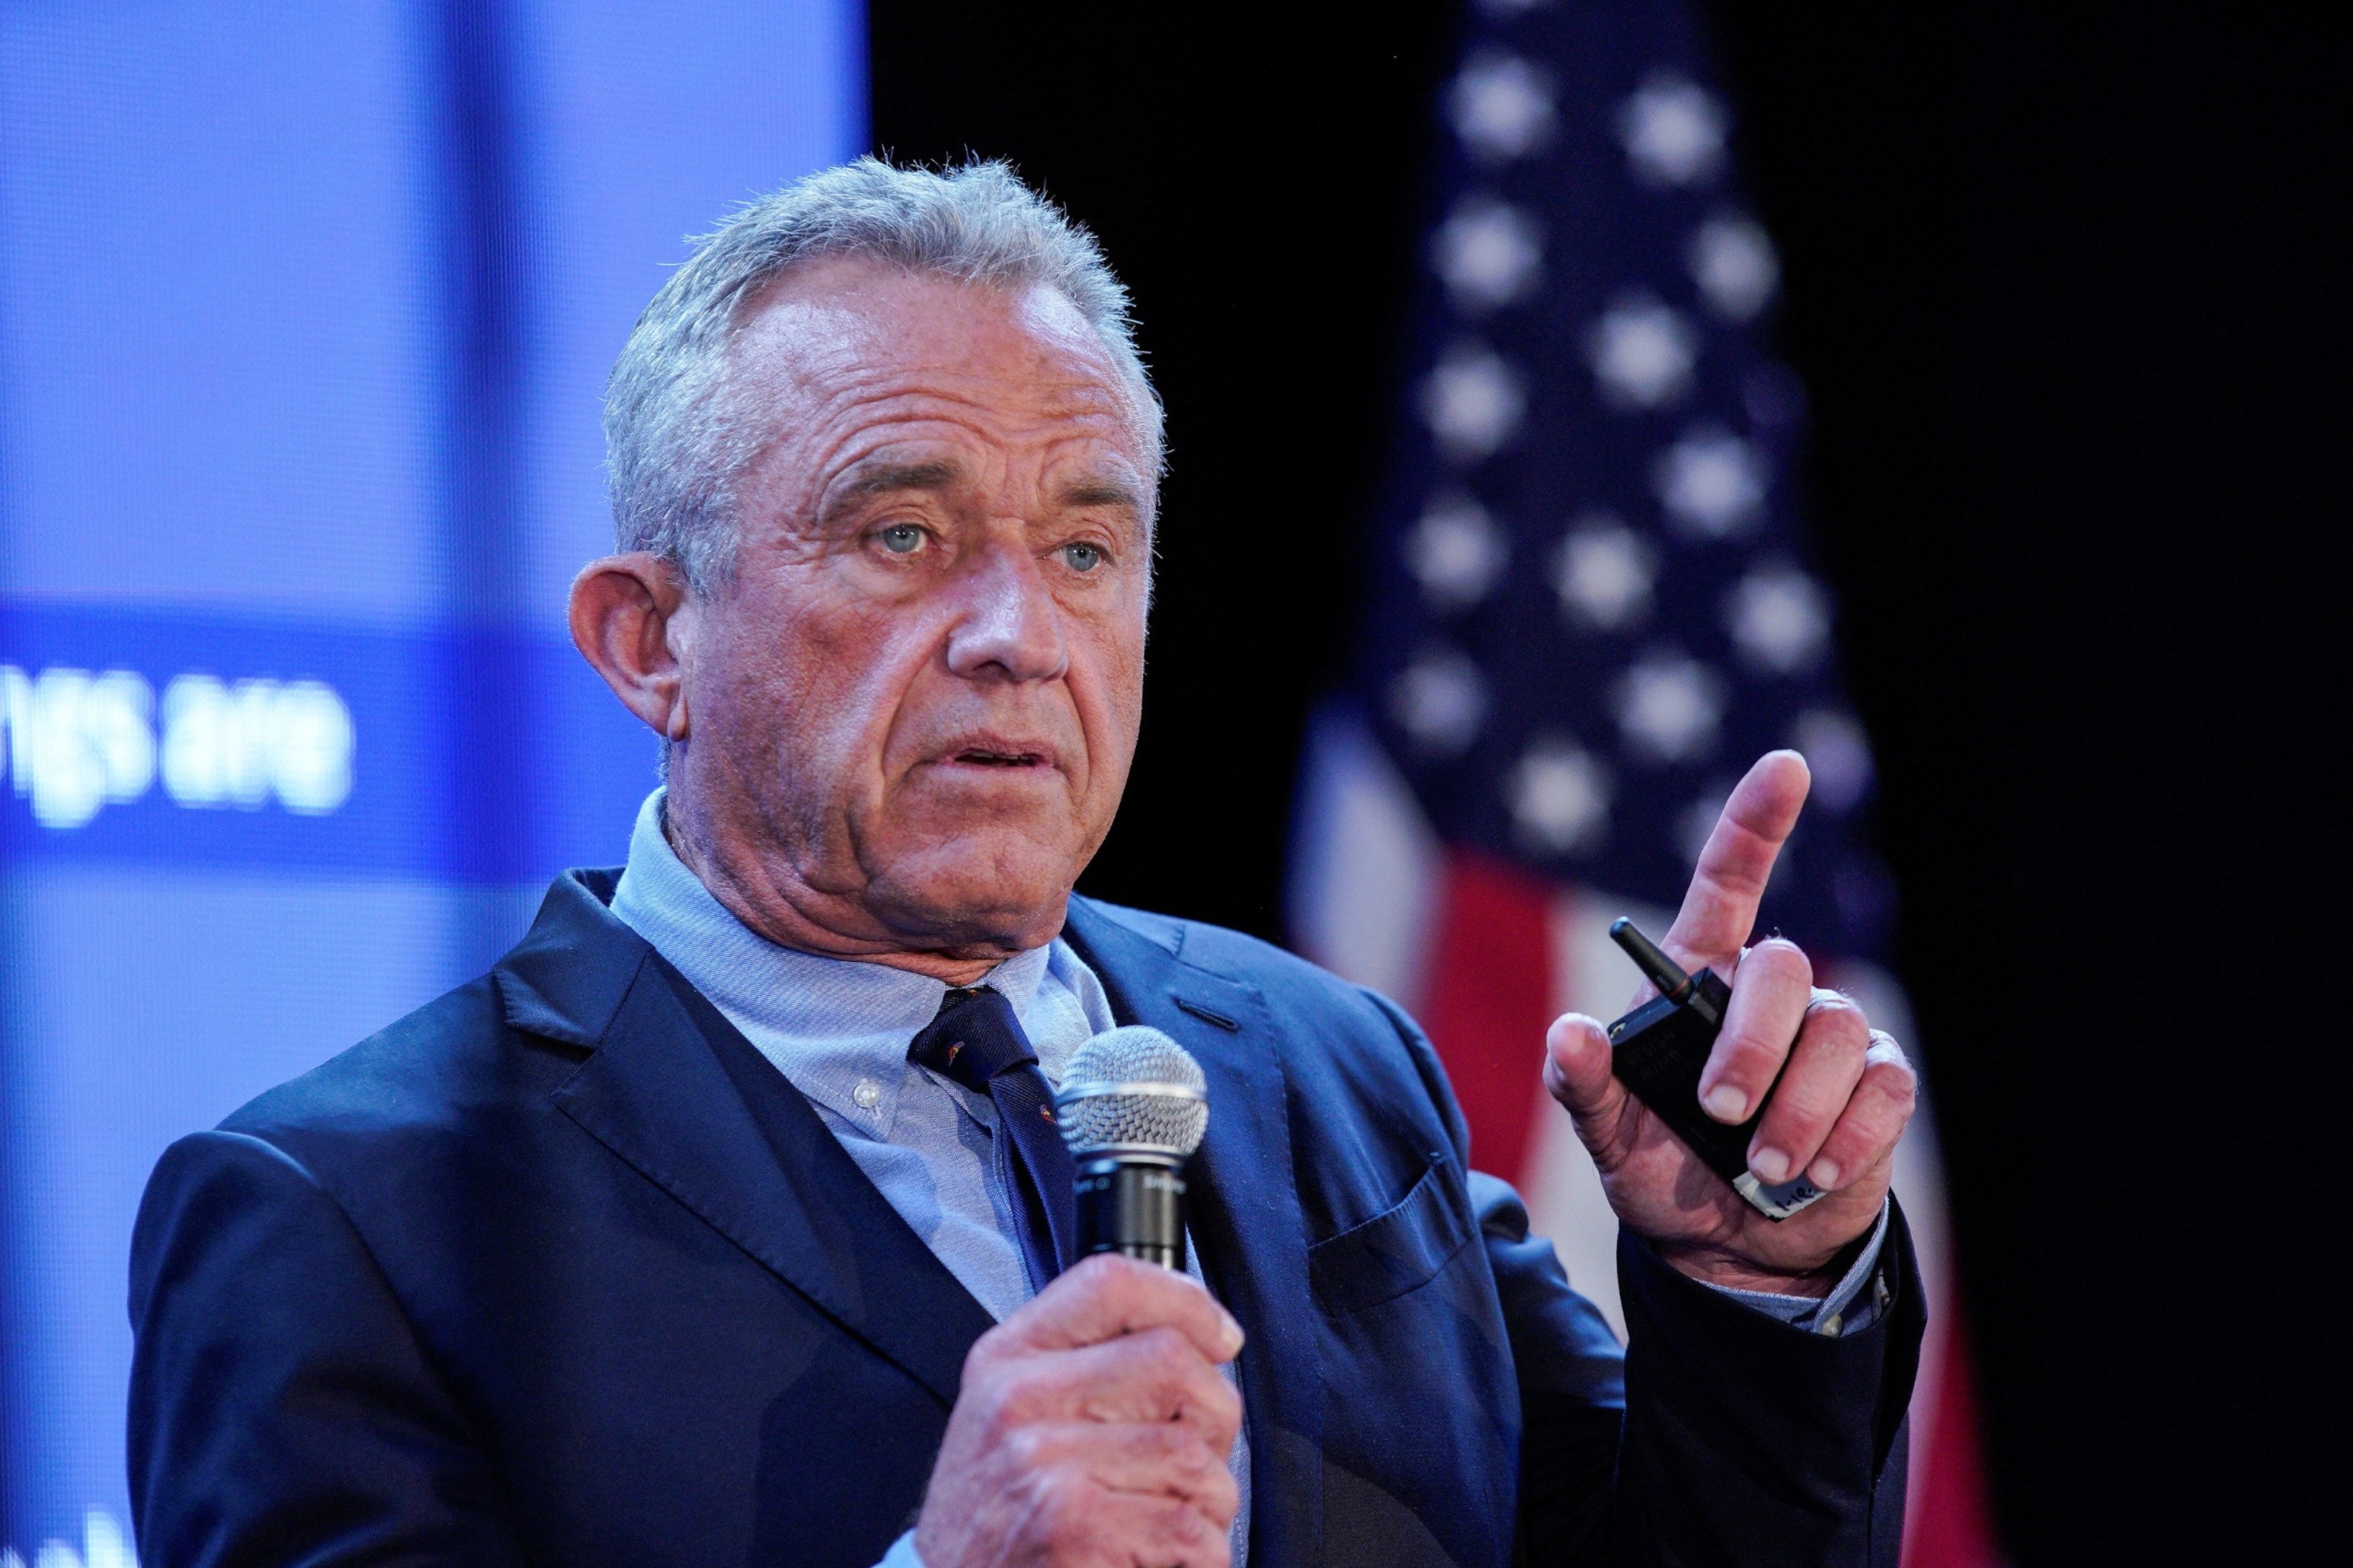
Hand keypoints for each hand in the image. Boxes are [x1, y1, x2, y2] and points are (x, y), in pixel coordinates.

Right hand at [915, 1253, 1245, 1567]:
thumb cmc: (995, 1518)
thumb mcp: (1009, 1418)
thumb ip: (1081, 1367)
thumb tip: (1198, 1340)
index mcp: (1007, 1359)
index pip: (1110, 1283)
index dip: (1186, 1301)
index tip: (1219, 1337)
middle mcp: (1019, 1400)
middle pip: (1172, 1363)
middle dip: (1215, 1416)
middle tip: (1197, 1457)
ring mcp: (1043, 1463)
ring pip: (1192, 1454)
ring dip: (1207, 1500)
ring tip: (1170, 1521)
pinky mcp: (1071, 1527)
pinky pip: (1188, 1528)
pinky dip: (1200, 1554)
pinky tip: (1163, 1559)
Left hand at [1542, 751, 1916, 1291]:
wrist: (1727, 1248)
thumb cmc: (1662, 1171)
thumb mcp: (1607, 1135)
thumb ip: (1583, 1085)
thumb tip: (1569, 1035)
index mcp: (1700, 981)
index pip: (1729, 881)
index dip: (1756, 822)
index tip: (1785, 767)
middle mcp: (1769, 997)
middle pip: (1784, 970)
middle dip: (1752, 1045)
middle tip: (1719, 1113)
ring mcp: (1829, 1039)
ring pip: (1836, 1034)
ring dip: (1798, 1110)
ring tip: (1764, 1167)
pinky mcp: (1877, 1090)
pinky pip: (1882, 1089)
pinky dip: (1848, 1137)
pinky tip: (1815, 1174)